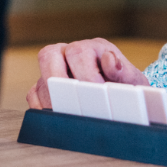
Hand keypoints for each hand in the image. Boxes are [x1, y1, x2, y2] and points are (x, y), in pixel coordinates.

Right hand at [26, 38, 148, 109]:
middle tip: (76, 103)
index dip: (86, 73)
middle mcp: (67, 53)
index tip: (97, 91)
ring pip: (41, 79)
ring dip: (54, 100)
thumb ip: (123, 70)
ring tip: (72, 116)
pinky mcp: (42, 87)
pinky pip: (34, 95)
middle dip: (61, 82)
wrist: (123, 100)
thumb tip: (110, 60)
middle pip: (48, 56)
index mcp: (90, 47)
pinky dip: (44, 108)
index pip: (78, 52)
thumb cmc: (126, 87)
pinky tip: (60, 118)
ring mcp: (52, 70)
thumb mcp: (133, 79)